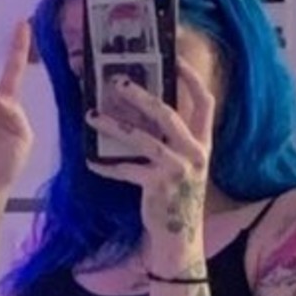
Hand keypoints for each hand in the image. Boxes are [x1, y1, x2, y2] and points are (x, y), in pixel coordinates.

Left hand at [85, 58, 215, 255]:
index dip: (191, 78)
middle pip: (167, 113)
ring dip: (114, 125)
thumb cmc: (176, 195)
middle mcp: (195, 153)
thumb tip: (143, 107)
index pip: (205, 102)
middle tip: (116, 81)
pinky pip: (126, 170)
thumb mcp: (183, 163)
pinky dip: (106, 165)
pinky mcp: (158, 186)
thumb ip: (172, 139)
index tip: (175, 58)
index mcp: (203, 142)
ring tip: (90, 115)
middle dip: (141, 95)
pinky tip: (90, 161)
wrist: (180, 237)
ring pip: (142, 138)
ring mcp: (177, 170)